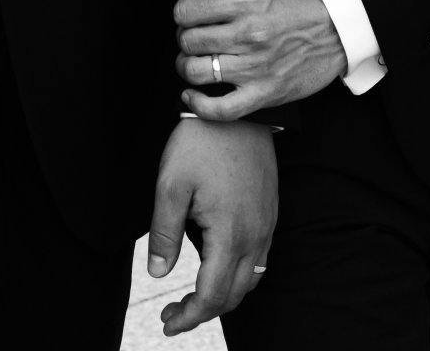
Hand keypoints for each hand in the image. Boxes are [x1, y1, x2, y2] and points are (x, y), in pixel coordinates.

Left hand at [148, 117, 276, 336]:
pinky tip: (218, 263)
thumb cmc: (200, 143)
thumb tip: (159, 274)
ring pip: (251, 279)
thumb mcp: (170, 184)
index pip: (212, 295)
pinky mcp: (270, 211)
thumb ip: (164, 233)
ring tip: (194, 294)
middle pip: (235, 295)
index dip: (189, 316)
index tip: (167, 322)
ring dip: (224, 295)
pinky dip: (240, 274)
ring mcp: (267, 223)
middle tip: (173, 312)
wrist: (235, 109)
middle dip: (204, 311)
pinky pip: (261, 258)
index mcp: (230, 233)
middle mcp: (256, 234)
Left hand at [175, 0, 347, 119]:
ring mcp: (255, 67)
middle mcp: (247, 34)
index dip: (184, 11)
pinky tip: (192, 95)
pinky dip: (200, 106)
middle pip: (188, 42)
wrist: (341, 23)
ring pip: (197, 73)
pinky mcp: (266, 92)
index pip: (185, 11)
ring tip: (196, 59)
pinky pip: (222, 109)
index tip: (194, 13)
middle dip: (186, 37)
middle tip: (197, 34)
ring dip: (188, 66)